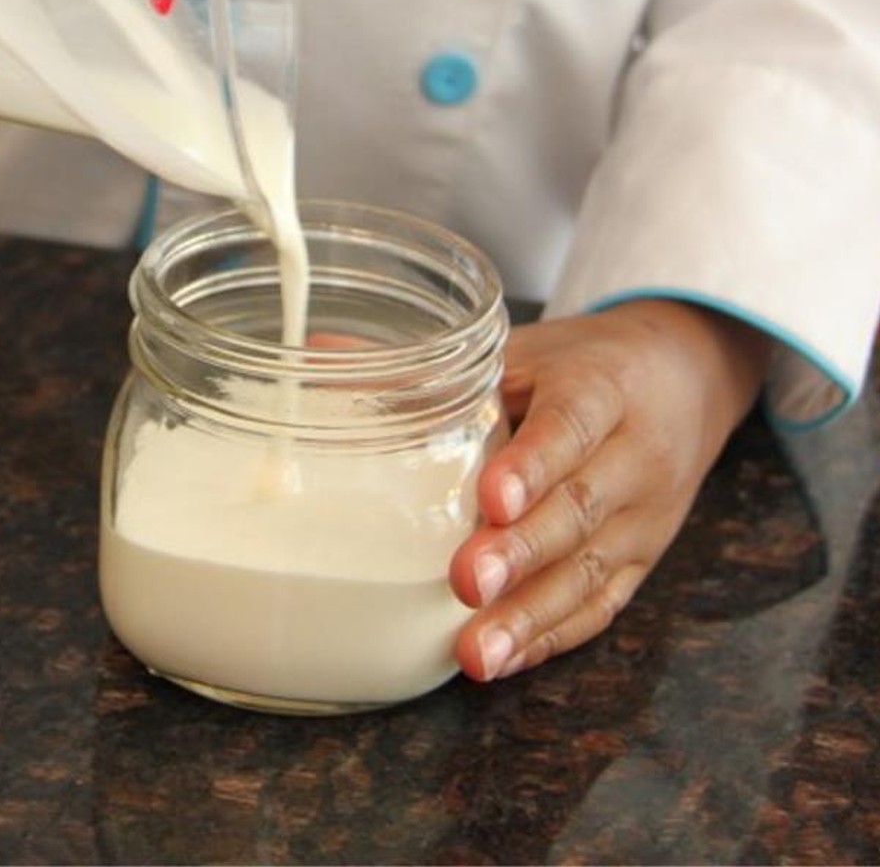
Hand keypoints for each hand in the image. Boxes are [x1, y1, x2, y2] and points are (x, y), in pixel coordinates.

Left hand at [449, 298, 771, 680]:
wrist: (686, 380)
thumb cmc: (583, 366)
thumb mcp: (526, 350)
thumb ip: (444, 368)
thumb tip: (324, 354)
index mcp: (603, 388)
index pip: (570, 426)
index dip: (532, 465)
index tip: (491, 499)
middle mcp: (635, 455)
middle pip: (581, 508)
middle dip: (523, 553)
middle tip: (468, 583)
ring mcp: (645, 516)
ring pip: (592, 571)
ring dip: (532, 616)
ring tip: (477, 653)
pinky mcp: (644, 561)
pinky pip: (602, 606)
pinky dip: (553, 637)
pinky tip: (506, 659)